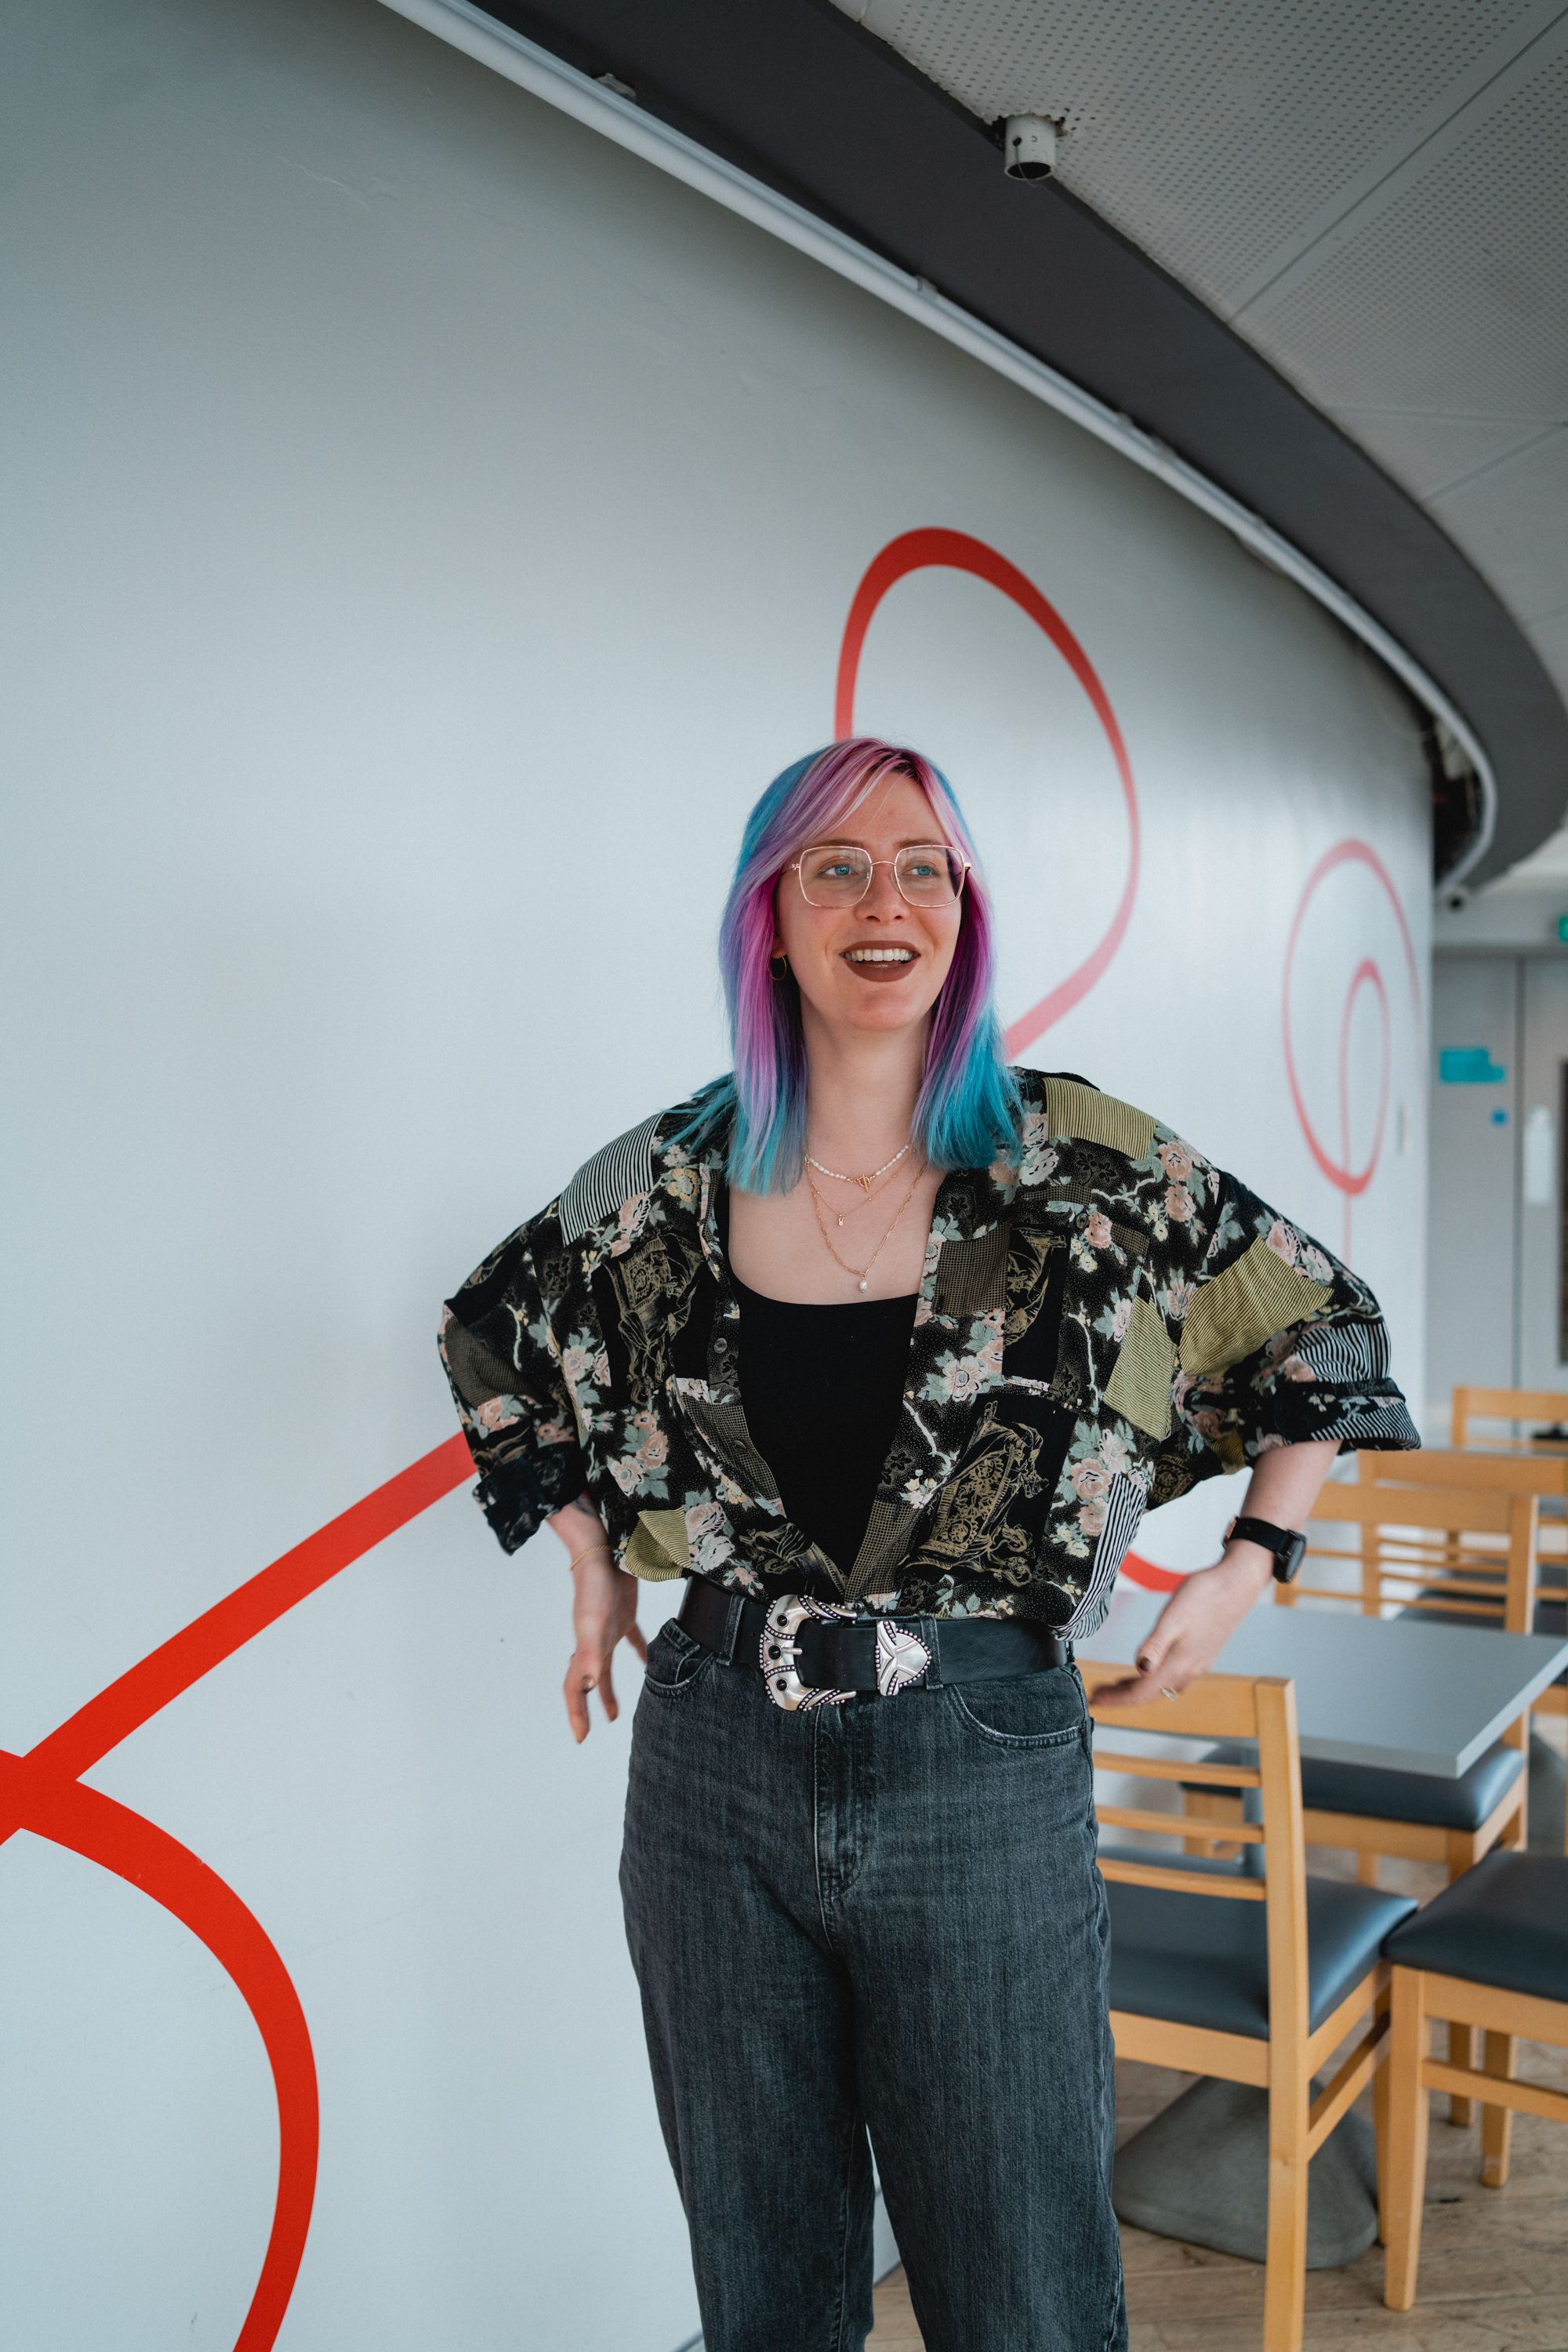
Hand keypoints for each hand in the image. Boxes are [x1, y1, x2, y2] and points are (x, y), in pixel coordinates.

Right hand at [563, 1548, 646, 1741]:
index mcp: (584, 1649)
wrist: (604, 1553)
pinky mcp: (623, 1615)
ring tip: (613, 1713)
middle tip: (589, 1732)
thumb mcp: (594, 1624)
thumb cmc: (596, 1588)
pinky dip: (639, 1654)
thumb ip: (589, 1654)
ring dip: (606, 1691)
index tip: (581, 1738)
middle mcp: (592, 1644)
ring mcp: (607, 1630)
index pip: (574, 1688)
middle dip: (586, 1708)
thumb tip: (587, 1685)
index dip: (576, 1713)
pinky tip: (648, 1662)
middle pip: (585, 1683)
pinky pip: (632, 1641)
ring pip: (605, 1668)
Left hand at [1093, 1542, 1274, 1706]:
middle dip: (1123, 1696)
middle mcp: (1190, 1669)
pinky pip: (1174, 1677)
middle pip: (1151, 1693)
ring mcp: (1198, 1663)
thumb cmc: (1205, 1595)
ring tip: (1118, 1685)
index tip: (1096, 1699)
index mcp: (1180, 1663)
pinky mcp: (1203, 1655)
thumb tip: (1140, 1670)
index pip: (1142, 1691)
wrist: (1237, 1584)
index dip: (1117, 1698)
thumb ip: (1156, 1645)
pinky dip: (1155, 1679)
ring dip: (1139, 1688)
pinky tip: (1150, 1668)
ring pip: (1163, 1687)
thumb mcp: (1173, 1617)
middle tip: (1100, 1694)